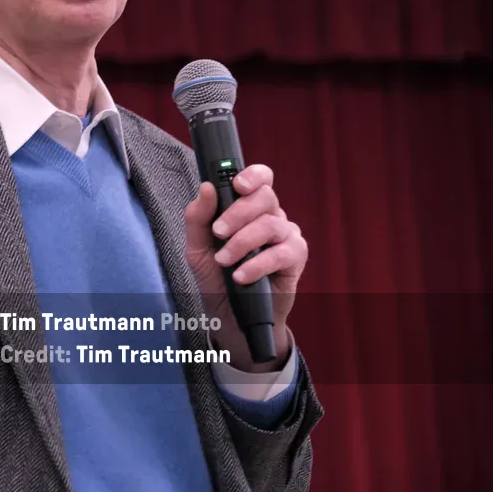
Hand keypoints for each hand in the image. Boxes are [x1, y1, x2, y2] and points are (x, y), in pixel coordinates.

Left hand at [183, 164, 307, 371]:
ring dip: (242, 243)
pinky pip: (282, 252)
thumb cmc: (215, 276)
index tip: (236, 185)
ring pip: (271, 224)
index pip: (259, 179)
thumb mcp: (196, 248)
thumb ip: (198, 218)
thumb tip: (207, 188)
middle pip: (265, 197)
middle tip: (218, 233)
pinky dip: (258, 264)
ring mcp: (285, 236)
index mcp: (247, 208)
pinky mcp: (296, 258)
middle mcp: (270, 216)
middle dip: (238, 213)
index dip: (252, 175)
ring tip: (224, 261)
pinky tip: (242, 276)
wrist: (229, 315)